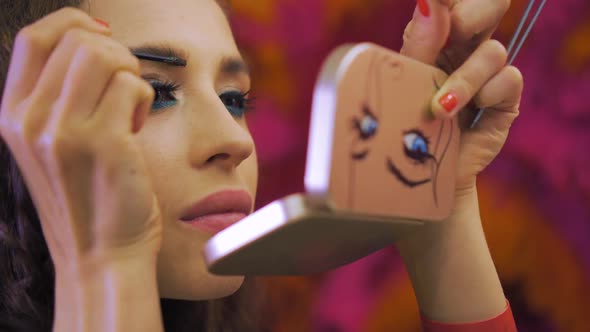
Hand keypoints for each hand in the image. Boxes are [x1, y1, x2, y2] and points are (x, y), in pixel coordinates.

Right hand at [0, 8, 160, 272]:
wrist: (100, 255)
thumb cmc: (86, 197)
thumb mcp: (51, 145)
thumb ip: (58, 96)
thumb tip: (93, 39)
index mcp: (13, 115)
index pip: (35, 36)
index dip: (73, 22)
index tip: (103, 35)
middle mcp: (31, 119)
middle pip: (78, 39)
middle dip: (114, 53)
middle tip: (124, 89)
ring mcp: (65, 131)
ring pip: (106, 55)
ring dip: (130, 74)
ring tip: (130, 110)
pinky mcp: (105, 143)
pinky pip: (134, 86)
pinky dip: (145, 100)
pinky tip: (139, 128)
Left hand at [394, 0, 521, 320]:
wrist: (421, 176)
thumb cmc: (404, 127)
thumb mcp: (405, 84)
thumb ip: (418, 45)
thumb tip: (429, 4)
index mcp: (436, 38)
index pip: (453, 2)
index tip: (438, 0)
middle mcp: (464, 49)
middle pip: (490, 7)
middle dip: (476, 11)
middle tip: (457, 26)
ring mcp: (486, 74)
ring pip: (493, 50)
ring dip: (466, 77)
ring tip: (441, 107)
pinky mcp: (504, 99)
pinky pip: (509, 79)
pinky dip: (485, 95)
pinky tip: (461, 115)